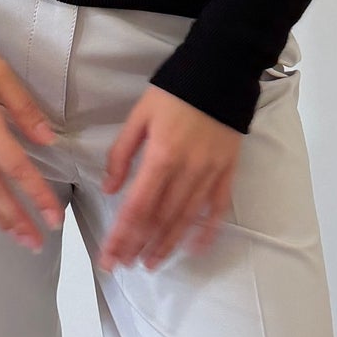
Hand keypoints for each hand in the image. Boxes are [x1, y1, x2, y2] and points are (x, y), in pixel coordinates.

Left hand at [99, 86, 241, 269]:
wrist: (221, 71)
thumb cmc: (175, 90)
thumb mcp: (139, 115)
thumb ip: (122, 153)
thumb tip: (109, 188)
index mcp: (161, 156)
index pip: (137, 207)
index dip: (123, 235)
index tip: (110, 255)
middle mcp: (187, 171)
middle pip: (159, 219)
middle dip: (139, 245)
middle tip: (124, 266)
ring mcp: (210, 173)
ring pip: (186, 218)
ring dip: (167, 244)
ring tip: (151, 263)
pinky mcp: (227, 171)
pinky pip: (217, 207)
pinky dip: (206, 230)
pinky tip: (193, 247)